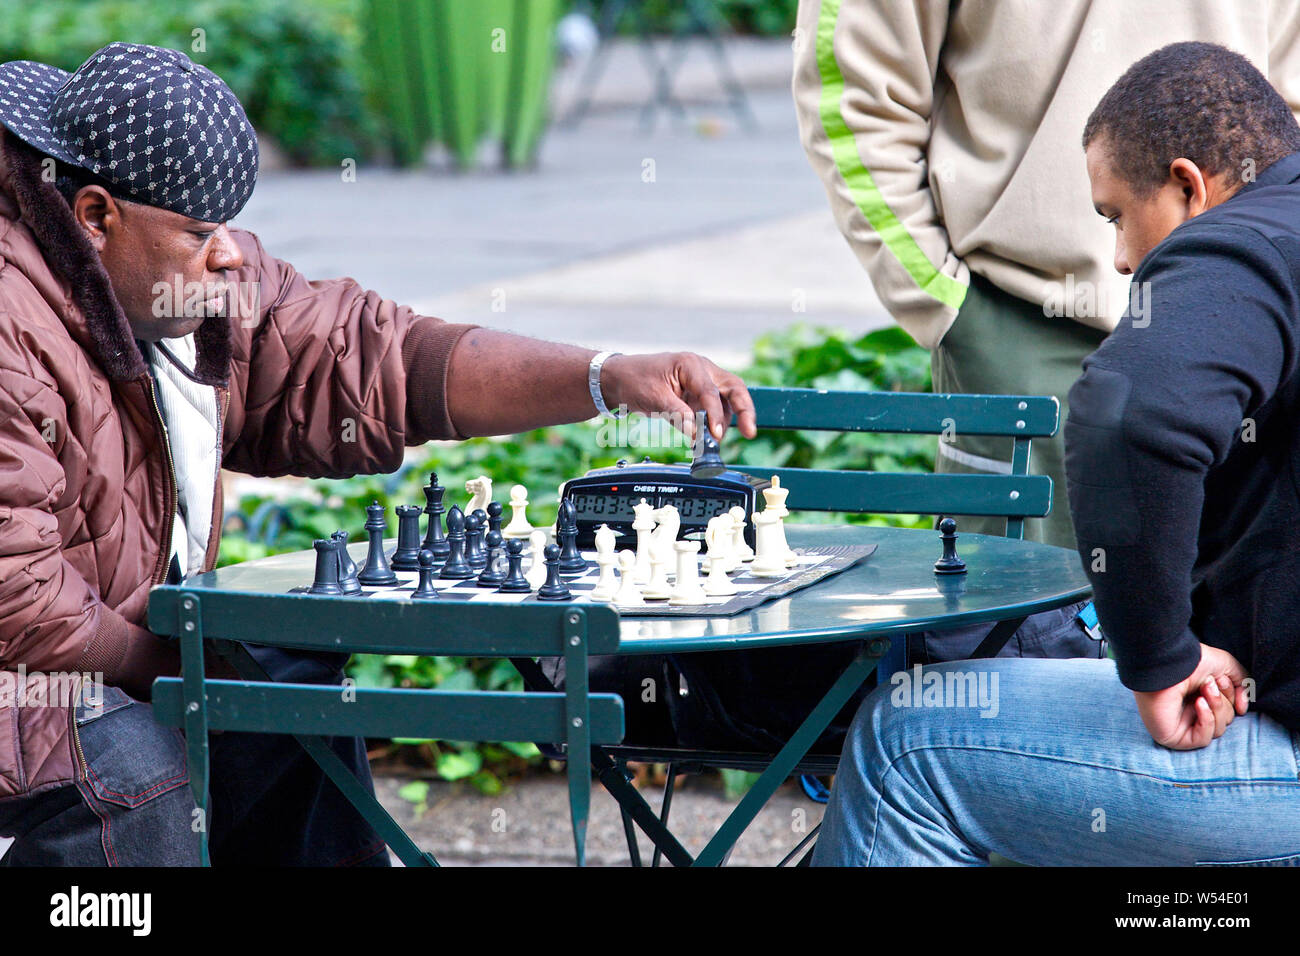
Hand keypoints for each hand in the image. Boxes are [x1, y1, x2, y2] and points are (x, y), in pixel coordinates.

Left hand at [601, 352, 756, 441]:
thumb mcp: (653, 397)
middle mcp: (702, 371)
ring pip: (726, 403)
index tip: (715, 434)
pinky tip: (707, 440)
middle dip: (745, 411)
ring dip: (723, 423)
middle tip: (750, 432)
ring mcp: (702, 383)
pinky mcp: (697, 397)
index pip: (711, 391)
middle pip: (734, 389)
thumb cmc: (634, 379)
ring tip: (713, 443)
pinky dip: (712, 425)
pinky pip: (712, 411)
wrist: (619, 379)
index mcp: (691, 365)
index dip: (715, 414)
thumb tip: (696, 433)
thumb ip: (677, 414)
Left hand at [1132, 643, 1250, 749]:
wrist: (1169, 663)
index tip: (1221, 680)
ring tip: (1203, 690)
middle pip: (1225, 720)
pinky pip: (1203, 739)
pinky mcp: (1174, 737)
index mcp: (1201, 697)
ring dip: (1216, 708)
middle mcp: (1191, 712)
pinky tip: (1199, 703)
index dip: (1230, 696)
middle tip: (1209, 684)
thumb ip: (1242, 685)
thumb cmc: (1192, 661)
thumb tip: (1241, 710)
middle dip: (1222, 701)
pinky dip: (1207, 721)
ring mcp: (1182, 726)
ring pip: (1218, 730)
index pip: (1228, 709)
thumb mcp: (1226, 666)